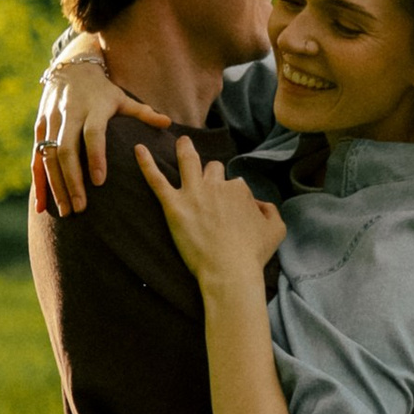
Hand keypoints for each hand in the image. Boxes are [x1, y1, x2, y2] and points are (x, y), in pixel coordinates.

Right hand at [34, 38, 170, 212]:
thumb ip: (143, 112)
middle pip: (66, 150)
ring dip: (56, 186)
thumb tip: (168, 123)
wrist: (70, 69)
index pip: (92, 133)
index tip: (100, 182)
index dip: (95, 156)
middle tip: (80, 207)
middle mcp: (68, 114)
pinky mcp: (39, 128)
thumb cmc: (102, 90)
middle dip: (72, 181)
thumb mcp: (122, 97)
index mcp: (92, 107)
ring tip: (66, 211)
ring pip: (48, 157)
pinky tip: (41, 206)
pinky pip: (36, 159)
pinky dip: (39, 182)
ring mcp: (51, 121)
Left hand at [139, 131, 284, 291]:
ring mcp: (194, 194)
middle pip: (213, 169)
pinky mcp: (174, 206)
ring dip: (184, 149)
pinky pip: (157, 180)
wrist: (229, 271)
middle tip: (209, 179)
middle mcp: (216, 185)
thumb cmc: (253, 254)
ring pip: (188, 162)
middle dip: (212, 172)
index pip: (234, 183)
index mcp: (239, 189)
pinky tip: (138, 149)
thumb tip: (260, 203)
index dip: (232, 197)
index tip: (231, 212)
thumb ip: (271, 210)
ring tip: (181, 143)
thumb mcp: (276, 230)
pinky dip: (146, 163)